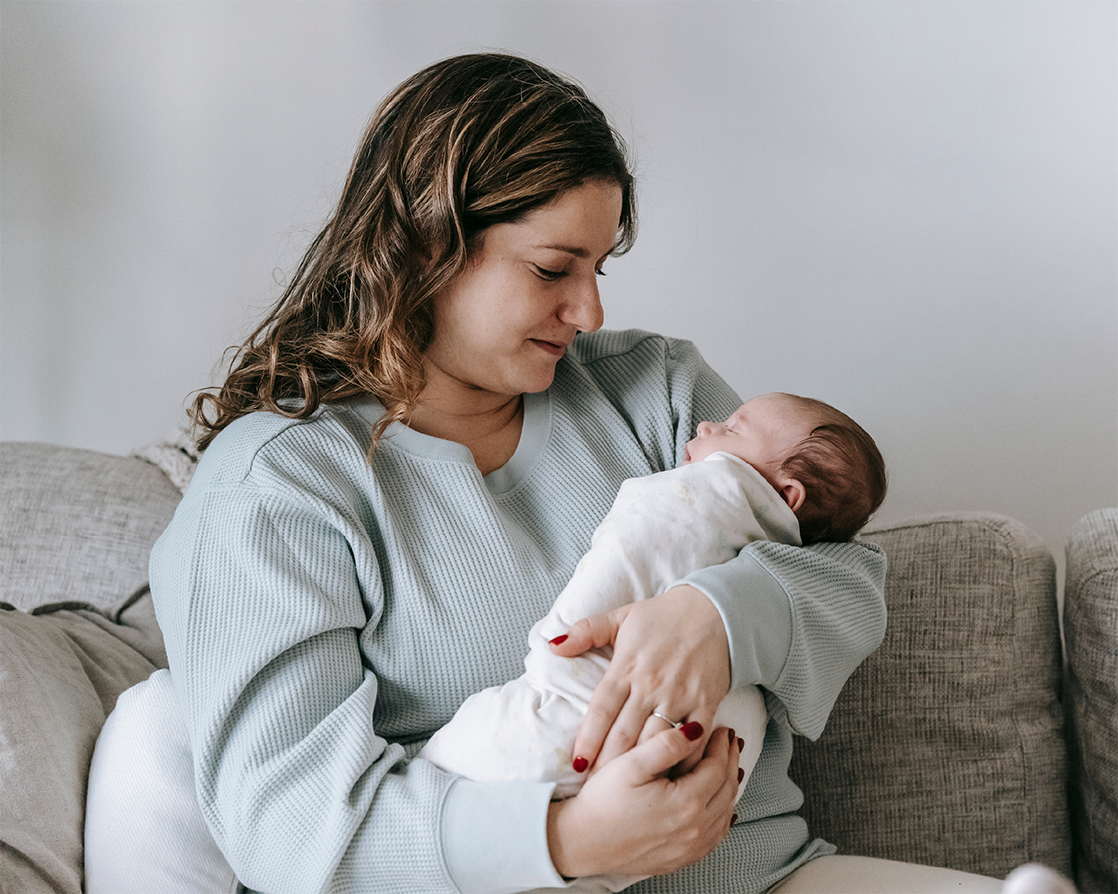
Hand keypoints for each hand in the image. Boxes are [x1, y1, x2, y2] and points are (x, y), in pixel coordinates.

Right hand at [547, 722, 739, 878]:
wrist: (582, 842)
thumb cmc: (603, 801)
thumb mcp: (631, 764)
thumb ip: (666, 745)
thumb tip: (697, 730)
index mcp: (685, 802)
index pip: (717, 768)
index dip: (722, 745)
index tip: (723, 729)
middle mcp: (694, 828)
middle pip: (727, 789)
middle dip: (731, 761)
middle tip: (731, 742)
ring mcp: (690, 848)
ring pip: (725, 813)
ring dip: (730, 787)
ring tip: (730, 766)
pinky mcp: (681, 858)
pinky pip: (715, 836)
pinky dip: (723, 815)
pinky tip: (722, 806)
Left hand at [549, 585, 730, 774]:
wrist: (716, 611)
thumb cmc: (663, 617)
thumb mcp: (621, 616)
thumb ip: (586, 631)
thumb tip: (553, 646)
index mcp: (626, 666)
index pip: (601, 709)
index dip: (588, 739)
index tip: (577, 765)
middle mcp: (650, 684)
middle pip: (624, 733)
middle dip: (608, 764)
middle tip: (596, 790)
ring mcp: (679, 695)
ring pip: (655, 741)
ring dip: (642, 768)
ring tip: (628, 792)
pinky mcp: (706, 703)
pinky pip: (693, 741)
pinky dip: (682, 761)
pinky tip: (672, 780)